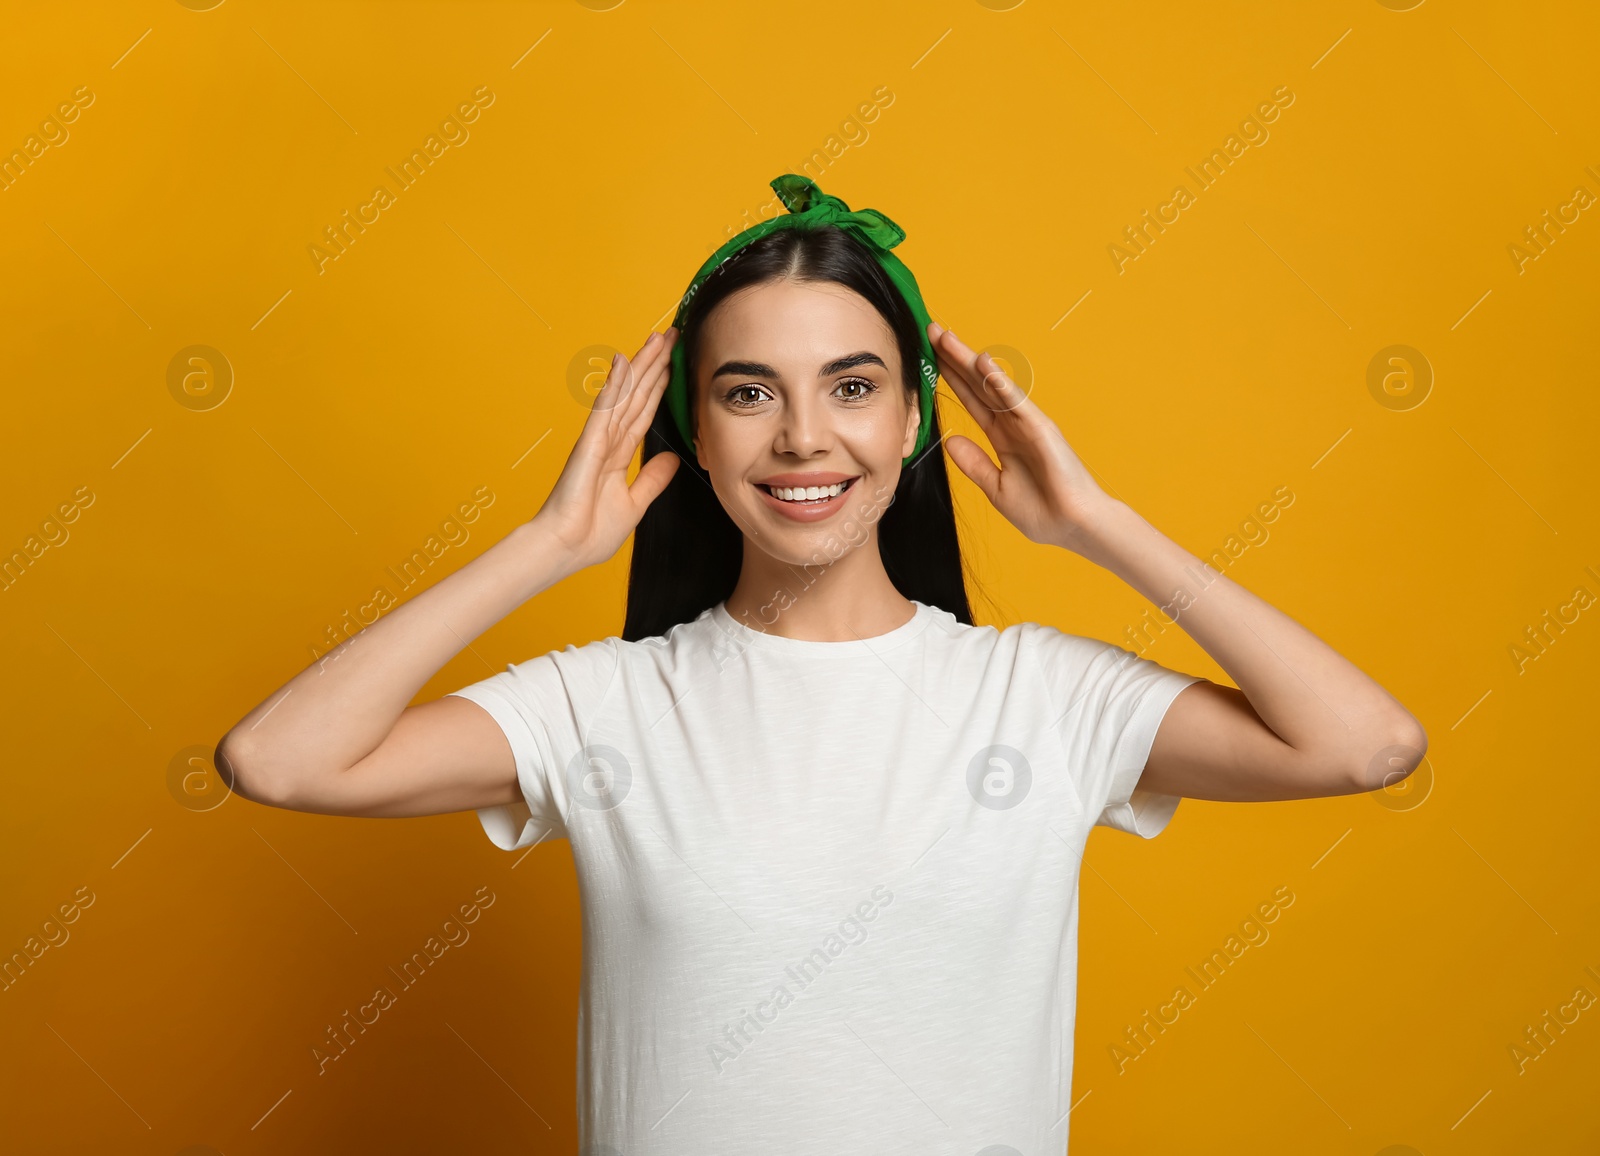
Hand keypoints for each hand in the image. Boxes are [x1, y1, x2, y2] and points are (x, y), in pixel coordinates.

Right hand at [533, 329, 680, 570]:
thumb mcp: (634, 504)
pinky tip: (624, 361)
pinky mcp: (589, 444)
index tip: (673, 363)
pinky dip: (615, 383)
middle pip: (637, 394)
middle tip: (671, 335)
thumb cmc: (590, 533)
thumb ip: (652, 480)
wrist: (565, 550)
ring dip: (641, 364)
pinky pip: (605, 408)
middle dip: (655, 365)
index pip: (644, 412)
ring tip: (658, 337)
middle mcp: (608, 440)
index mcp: (618, 454)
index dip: (659, 386)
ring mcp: (598, 439)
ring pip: (624, 393)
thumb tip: (672, 459)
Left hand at [928, 321, 1116, 554]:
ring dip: (970, 361)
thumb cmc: (1042, 512)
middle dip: (955, 359)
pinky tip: (983, 364)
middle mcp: (1014, 425)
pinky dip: (1000, 382)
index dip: (952, 379)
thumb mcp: (996, 488)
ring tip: (947, 338)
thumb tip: (950, 440)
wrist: (1073, 528)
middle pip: (978, 385)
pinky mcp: (1041, 428)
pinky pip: (1016, 402)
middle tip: (933, 330)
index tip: (931, 357)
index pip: (973, 400)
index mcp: (1003, 439)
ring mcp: (1027, 423)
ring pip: (993, 386)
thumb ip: (974, 463)